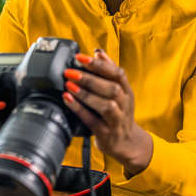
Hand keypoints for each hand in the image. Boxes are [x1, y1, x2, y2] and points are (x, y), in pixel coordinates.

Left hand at [62, 49, 152, 174]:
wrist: (127, 143)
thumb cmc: (119, 113)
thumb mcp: (120, 92)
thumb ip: (108, 71)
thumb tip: (98, 52)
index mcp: (127, 91)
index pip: (118, 73)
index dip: (100, 64)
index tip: (81, 57)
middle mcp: (124, 104)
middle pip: (111, 88)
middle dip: (90, 78)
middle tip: (70, 71)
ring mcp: (116, 119)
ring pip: (105, 105)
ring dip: (85, 94)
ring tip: (69, 85)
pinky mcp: (106, 132)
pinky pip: (92, 120)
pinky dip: (79, 109)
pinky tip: (68, 100)